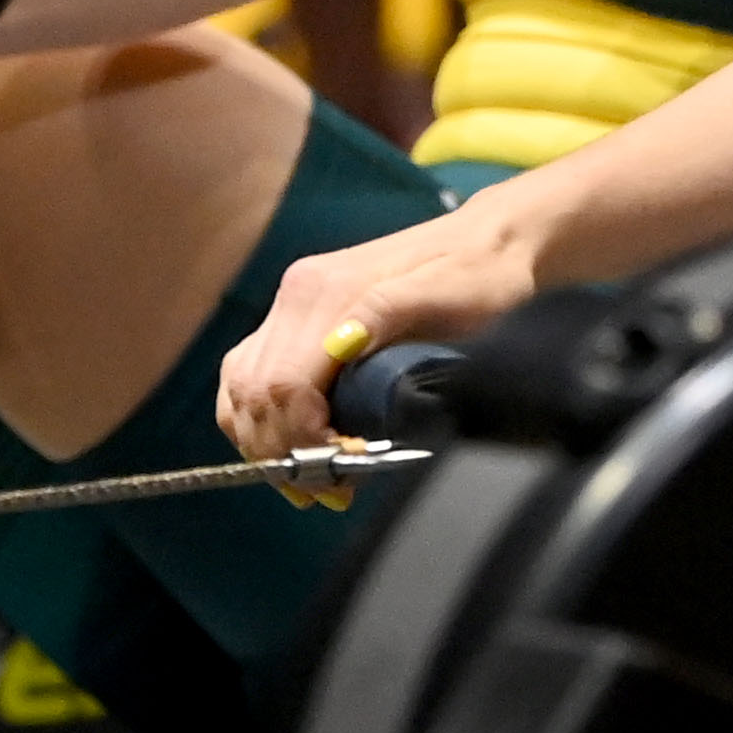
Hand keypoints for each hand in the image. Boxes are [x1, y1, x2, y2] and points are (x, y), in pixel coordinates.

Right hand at [214, 200, 548, 463]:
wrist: (491, 242)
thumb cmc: (481, 275)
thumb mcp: (447, 295)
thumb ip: (387, 313)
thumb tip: (341, 345)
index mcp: (327, 292)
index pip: (283, 384)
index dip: (302, 439)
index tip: (339, 472)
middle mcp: (298, 296)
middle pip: (254, 393)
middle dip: (282, 451)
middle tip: (326, 491)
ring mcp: (292, 307)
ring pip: (241, 390)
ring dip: (266, 444)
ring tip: (310, 481)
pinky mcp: (296, 321)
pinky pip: (251, 379)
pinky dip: (260, 423)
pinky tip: (292, 449)